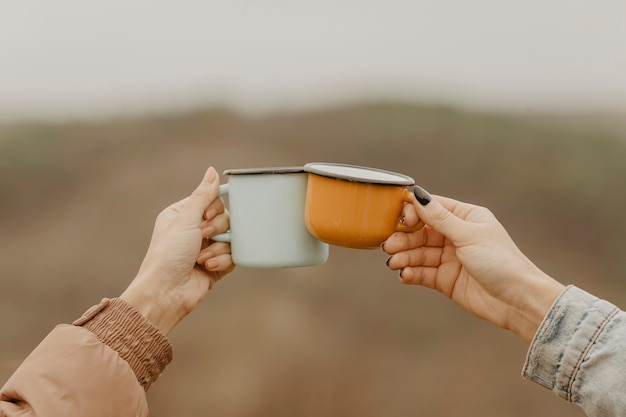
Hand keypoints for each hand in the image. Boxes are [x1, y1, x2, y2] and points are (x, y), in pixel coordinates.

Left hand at [121, 167, 232, 334]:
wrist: (166, 292)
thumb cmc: (168, 254)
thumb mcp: (185, 219)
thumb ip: (203, 195)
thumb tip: (212, 171)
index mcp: (183, 215)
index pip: (213, 201)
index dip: (215, 208)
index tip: (207, 216)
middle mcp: (195, 230)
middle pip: (226, 219)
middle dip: (217, 230)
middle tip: (203, 236)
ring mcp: (206, 249)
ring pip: (231, 239)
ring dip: (217, 249)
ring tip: (201, 258)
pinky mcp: (216, 266)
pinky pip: (233, 257)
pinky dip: (222, 262)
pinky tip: (206, 268)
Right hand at [383, 188, 564, 342]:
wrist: (518, 300)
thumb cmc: (500, 261)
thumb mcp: (468, 235)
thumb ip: (439, 218)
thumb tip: (418, 194)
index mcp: (466, 217)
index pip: (432, 208)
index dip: (413, 212)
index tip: (400, 220)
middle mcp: (456, 236)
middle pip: (420, 232)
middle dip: (404, 239)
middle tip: (389, 246)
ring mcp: (450, 258)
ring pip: (419, 253)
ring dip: (405, 257)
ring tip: (394, 263)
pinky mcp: (446, 279)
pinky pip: (422, 273)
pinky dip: (411, 273)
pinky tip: (404, 275)